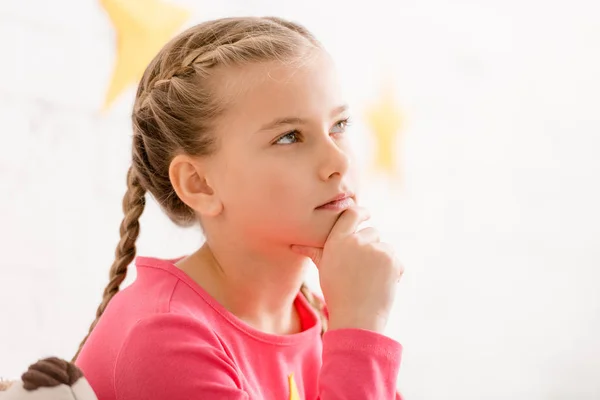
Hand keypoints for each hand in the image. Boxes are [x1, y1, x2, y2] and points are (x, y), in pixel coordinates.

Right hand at [291, 207, 403, 332]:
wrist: (356, 317)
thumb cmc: (337, 294)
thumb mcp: (324, 269)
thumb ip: (314, 252)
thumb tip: (294, 246)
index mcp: (337, 241)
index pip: (351, 214)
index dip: (361, 212)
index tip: (366, 214)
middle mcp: (356, 241)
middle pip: (372, 232)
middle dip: (372, 246)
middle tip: (363, 269)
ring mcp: (375, 249)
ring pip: (385, 246)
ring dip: (383, 259)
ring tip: (371, 279)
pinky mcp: (391, 260)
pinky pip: (396, 260)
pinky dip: (394, 271)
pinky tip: (381, 285)